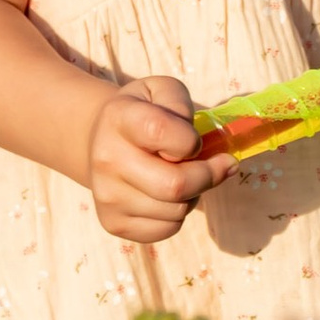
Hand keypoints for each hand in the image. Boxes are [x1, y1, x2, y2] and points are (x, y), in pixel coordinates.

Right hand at [85, 76, 232, 241]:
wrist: (101, 141)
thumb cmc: (143, 113)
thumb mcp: (161, 91)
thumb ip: (182, 105)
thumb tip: (199, 148)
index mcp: (118, 118)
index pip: (161, 132)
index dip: (191, 140)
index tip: (197, 141)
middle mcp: (106, 159)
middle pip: (175, 185)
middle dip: (208, 176)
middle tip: (218, 166)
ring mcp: (107, 195)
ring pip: (176, 210)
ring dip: (193, 195)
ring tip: (182, 176)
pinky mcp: (113, 223)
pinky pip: (167, 229)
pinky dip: (178, 214)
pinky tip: (168, 196)